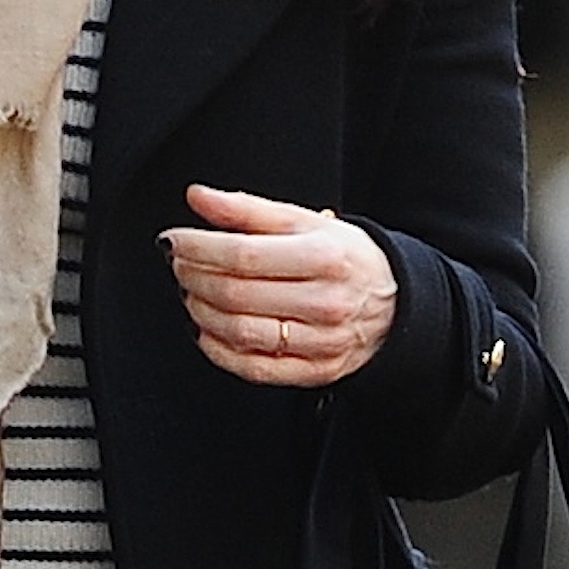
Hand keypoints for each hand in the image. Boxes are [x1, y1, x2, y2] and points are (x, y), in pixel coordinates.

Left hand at [162, 184, 397, 387]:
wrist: (394, 302)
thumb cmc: (344, 258)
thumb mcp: (304, 222)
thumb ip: (247, 210)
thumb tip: (198, 197)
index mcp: (325, 256)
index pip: (244, 254)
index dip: (199, 248)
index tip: (174, 241)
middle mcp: (325, 301)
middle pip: (237, 293)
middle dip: (194, 278)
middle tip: (180, 265)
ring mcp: (321, 341)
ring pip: (240, 331)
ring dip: (200, 312)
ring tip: (192, 293)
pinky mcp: (315, 371)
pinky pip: (253, 367)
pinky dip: (217, 350)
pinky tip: (205, 330)